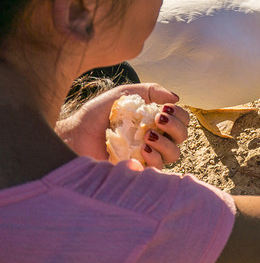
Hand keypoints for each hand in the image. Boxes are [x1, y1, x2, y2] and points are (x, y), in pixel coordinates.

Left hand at [56, 83, 189, 168]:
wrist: (74, 135)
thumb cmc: (96, 115)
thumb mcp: (124, 94)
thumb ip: (150, 91)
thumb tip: (176, 97)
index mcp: (155, 121)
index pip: (181, 120)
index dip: (179, 114)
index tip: (165, 108)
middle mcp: (156, 139)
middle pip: (183, 136)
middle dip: (175, 126)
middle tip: (158, 118)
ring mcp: (148, 156)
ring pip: (174, 153)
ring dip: (165, 142)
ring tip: (147, 135)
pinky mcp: (138, 171)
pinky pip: (158, 168)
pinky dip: (154, 157)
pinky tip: (142, 149)